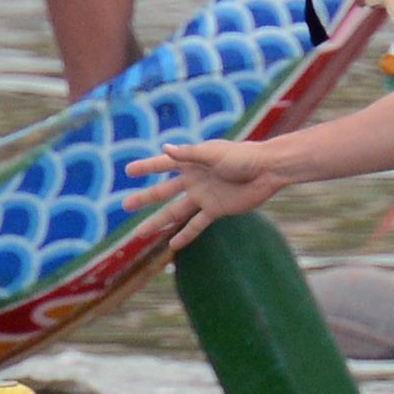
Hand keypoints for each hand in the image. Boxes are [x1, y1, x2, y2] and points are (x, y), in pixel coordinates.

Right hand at [120, 139, 284, 250]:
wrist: (268, 170)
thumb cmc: (242, 156)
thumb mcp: (214, 153)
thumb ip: (190, 154)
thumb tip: (165, 148)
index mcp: (191, 162)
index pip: (163, 164)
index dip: (146, 166)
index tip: (128, 171)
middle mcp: (194, 180)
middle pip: (163, 192)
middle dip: (144, 198)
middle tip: (125, 205)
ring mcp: (204, 196)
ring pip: (175, 212)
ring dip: (158, 222)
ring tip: (140, 233)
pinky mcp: (216, 210)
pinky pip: (197, 225)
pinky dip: (185, 235)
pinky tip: (172, 244)